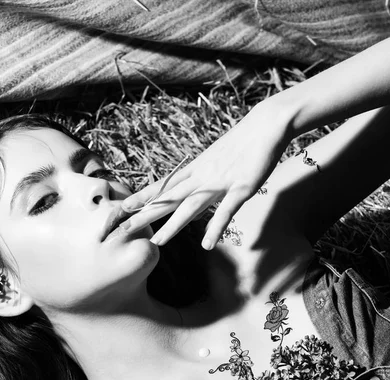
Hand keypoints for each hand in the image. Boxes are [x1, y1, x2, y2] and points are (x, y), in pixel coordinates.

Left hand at [120, 99, 295, 249]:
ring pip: (190, 206)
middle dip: (146, 214)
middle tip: (124, 228)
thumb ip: (206, 172)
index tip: (123, 207)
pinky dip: (215, 228)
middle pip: (169, 198)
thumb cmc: (244, 140)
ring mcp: (220, 182)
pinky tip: (207, 245)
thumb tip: (196, 184)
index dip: (143, 197)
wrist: (266, 124)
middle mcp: (202, 176)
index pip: (164, 185)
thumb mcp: (218, 156)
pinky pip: (225, 211)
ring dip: (173, 225)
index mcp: (196, 168)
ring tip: (157, 243)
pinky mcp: (241, 188)